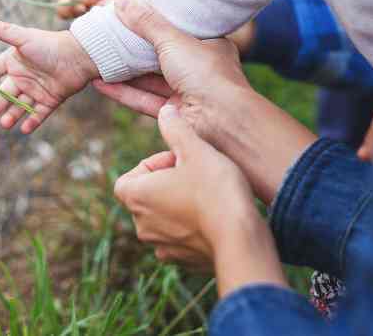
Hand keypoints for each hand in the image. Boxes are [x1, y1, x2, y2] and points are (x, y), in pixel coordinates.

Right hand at [0, 16, 98, 132]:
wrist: (79, 56)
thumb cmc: (50, 44)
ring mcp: (37, 89)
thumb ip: (3, 31)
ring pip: (20, 105)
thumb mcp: (23, 38)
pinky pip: (39, 113)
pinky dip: (32, 121)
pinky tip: (24, 130)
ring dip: (11, 115)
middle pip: (5, 94)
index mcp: (15, 61)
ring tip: (4, 124)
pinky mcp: (50, 100)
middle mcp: (24, 76)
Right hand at [92, 0, 250, 143]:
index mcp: (209, 46)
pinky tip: (100, 84)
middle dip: (134, 50)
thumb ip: (146, 23)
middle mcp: (199, 69)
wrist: (221, 119)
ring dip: (124, 73)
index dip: (156, 24)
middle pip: (161, 57)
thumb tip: (121, 1)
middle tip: (109, 38)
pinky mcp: (174, 114)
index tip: (133, 17)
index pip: (180, 31)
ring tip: (99, 60)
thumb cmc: (207, 73)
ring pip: (150, 81)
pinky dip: (123, 92)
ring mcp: (186, 93)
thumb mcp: (173, 40)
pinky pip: (144, 100)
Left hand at [115, 104, 286, 295]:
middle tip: (198, 174)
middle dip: (169, 182)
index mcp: (135, 196)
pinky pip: (182, 236)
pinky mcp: (183, 260)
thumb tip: (165, 111)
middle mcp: (141, 225)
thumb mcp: (195, 149)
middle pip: (148, 195)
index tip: (180, 161)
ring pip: (165, 216)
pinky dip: (194, 225)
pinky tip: (217, 216)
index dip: (155, 164)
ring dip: (181, 203)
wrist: (242, 240)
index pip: (131, 176)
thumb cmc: (215, 191)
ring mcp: (161, 246)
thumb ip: (175, 128)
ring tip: (209, 194)